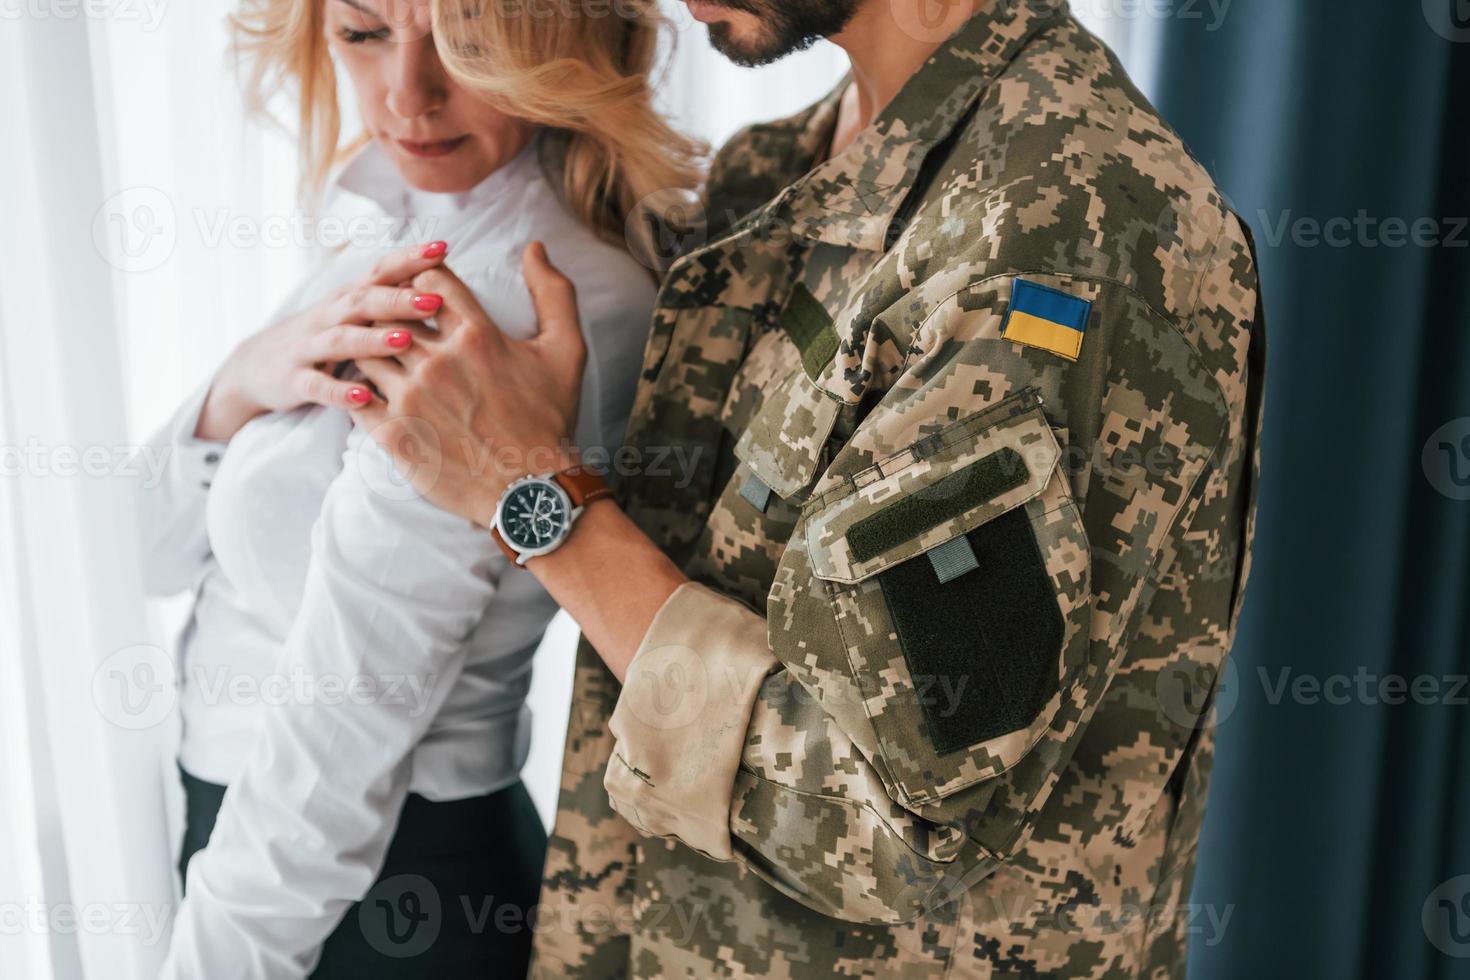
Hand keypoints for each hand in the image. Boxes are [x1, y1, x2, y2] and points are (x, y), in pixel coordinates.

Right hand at [195, 241, 451, 440]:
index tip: (443, 248)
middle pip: (363, 301)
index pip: (379, 272)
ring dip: (373, 340)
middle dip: (399, 299)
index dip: (409, 259)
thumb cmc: (320, 339)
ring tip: (405, 341)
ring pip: (340, 340)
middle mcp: (328, 317)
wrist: (254, 367)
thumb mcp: (350, 315)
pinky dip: (340, 393)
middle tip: (435, 300)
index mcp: (347, 300)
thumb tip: (440, 282)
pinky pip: (316, 386)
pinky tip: (365, 397)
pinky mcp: (294, 381)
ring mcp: (308, 348)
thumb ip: (386, 300)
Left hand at [349, 242, 587, 526]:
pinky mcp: (394, 434)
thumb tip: (536, 248)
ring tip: (379, 354)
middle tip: (396, 321)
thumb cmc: (550, 419)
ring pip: (367, 351)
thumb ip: (554, 293)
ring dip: (370, 348)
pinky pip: (355, 398)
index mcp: (477, 335)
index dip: (423, 281)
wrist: (530, 491)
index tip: (425, 294)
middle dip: (392, 312)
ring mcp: (412, 399)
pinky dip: (355, 390)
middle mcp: (438, 362)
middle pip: (391, 313)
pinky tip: (367, 390)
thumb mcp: (567, 350)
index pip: (429, 281)